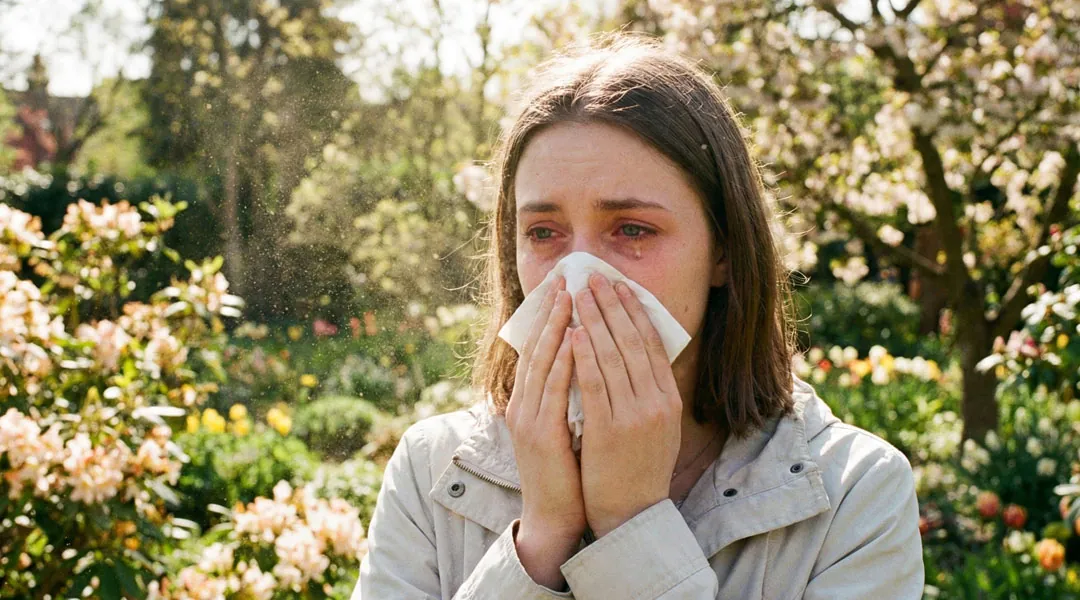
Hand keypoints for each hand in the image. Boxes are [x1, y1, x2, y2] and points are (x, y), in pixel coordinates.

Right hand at [505, 275, 587, 544]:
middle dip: (553, 312)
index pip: (540, 350)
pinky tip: (576, 339)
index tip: (566, 288)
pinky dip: (565, 362)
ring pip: (543, 362)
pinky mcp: (541, 435)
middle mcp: (524, 405)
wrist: (556, 518)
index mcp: (530, 402)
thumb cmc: (567, 474)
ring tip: (570, 296)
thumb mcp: (565, 427)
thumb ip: (570, 396)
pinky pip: (555, 390)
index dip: (551, 318)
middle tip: (567, 278)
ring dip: (556, 326)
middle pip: (537, 348)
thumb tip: (586, 363)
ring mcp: (529, 419)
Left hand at [571, 273, 682, 538]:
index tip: (618, 285)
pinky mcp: (610, 429)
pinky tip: (574, 333)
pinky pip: (595, 383)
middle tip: (594, 277)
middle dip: (611, 305)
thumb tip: (638, 353)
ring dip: (594, 320)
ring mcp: (635, 415)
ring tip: (578, 294)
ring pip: (613, 356)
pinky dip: (585, 355)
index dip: (634, 310)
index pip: (651, 343)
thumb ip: (651, 391)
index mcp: (669, 398)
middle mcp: (657, 402)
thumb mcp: (657, 426)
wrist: (631, 514)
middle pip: (632, 342)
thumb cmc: (638, 468)